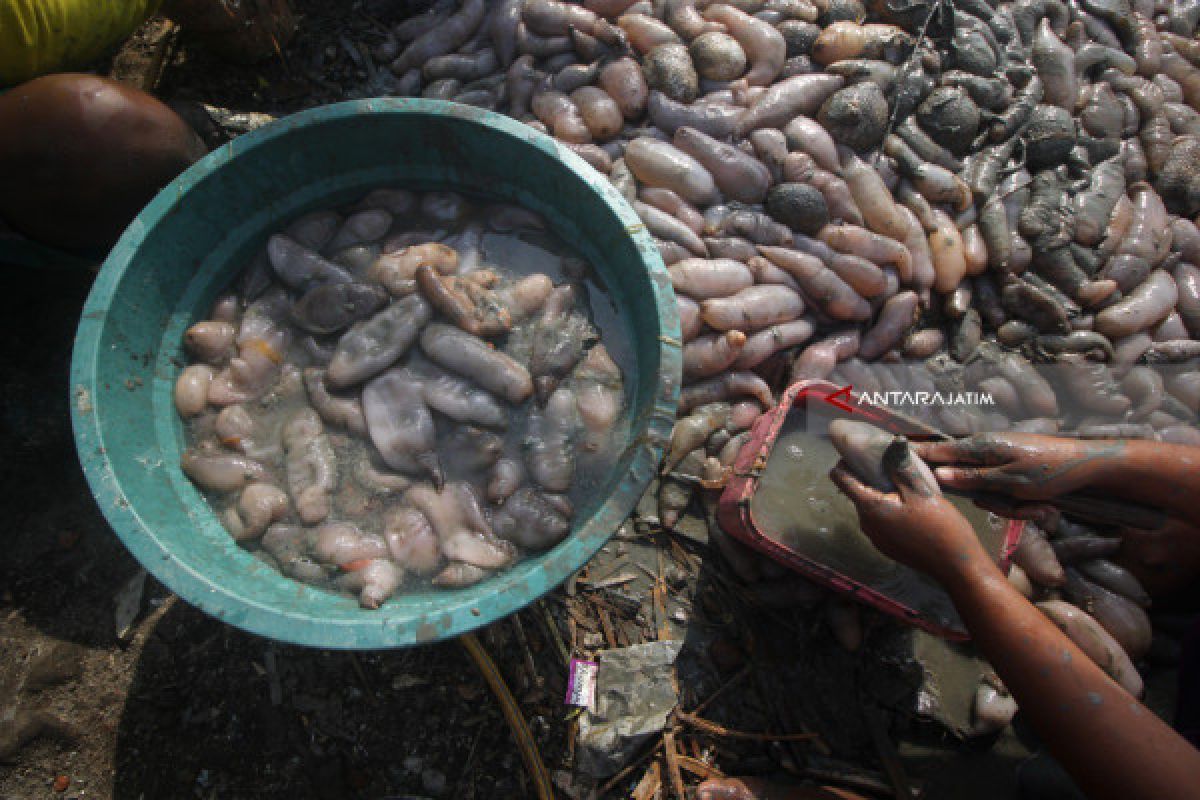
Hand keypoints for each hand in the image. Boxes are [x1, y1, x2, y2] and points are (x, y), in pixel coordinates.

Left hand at [829, 447, 991, 586]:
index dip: (846, 462)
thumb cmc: (941, 528)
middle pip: (856, 491)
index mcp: (870, 508)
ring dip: (881, 492)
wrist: (956, 566)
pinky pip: (879, 520)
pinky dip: (888, 508)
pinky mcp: (887, 546)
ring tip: (904, 483)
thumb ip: (902, 467)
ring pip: (869, 505)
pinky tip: (910, 505)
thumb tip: (893, 441)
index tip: (861, 452)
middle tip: (890, 464)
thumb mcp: (922, 492)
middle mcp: (866, 524)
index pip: (841, 479)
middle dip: (868, 476)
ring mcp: (876, 537)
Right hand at [912, 433, 1125, 501]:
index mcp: (982, 447)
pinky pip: (1000, 487)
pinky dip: (1015, 499)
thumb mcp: (1009, 480)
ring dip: (1006, 502)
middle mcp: (987, 449)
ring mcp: (1001, 458)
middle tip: (1001, 502)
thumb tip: (939, 475)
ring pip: (984, 486)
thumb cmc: (1048, 471)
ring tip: (1032, 506)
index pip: (939, 451)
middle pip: (961, 474)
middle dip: (980, 494)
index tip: (893, 458)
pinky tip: (1035, 504)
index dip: (917, 456)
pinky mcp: (1012, 467)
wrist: (1087, 464)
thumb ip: (972, 478)